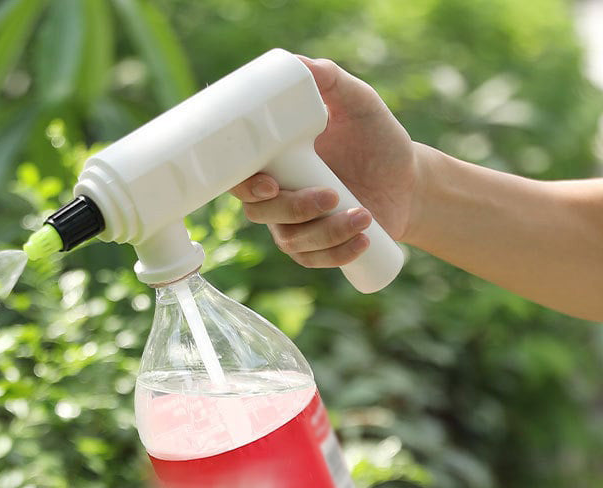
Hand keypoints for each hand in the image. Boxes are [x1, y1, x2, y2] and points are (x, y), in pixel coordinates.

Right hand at [231, 56, 419, 267]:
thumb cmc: (378, 140)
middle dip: (295, 209)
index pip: (240, 179)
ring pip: (292, 241)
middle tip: (332, 195)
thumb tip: (298, 64)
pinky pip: (314, 261)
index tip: (271, 185)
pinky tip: (362, 240)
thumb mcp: (358, 104)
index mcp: (276, 162)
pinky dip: (338, 254)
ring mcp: (295, 227)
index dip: (247, 187)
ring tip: (365, 215)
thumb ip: (329, 80)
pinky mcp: (317, 250)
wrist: (409, 182)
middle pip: (261, 214)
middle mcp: (277, 197)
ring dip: (327, 232)